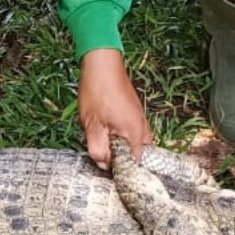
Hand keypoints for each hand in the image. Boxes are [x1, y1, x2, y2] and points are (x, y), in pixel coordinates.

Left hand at [78, 48, 151, 169]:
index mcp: (135, 134)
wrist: (102, 64)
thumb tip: (104, 165)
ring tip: (101, 141)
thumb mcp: (92, 125)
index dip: (120, 171)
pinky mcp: (134, 113)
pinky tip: (105, 131)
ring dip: (118, 147)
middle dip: (119, 160)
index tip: (105, 170)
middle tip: (101, 155)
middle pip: (135, 156)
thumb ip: (98, 148)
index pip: (135, 165)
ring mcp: (140, 120)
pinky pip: (130, 133)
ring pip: (132, 144)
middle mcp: (143, 129)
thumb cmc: (97, 92)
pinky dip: (120, 137)